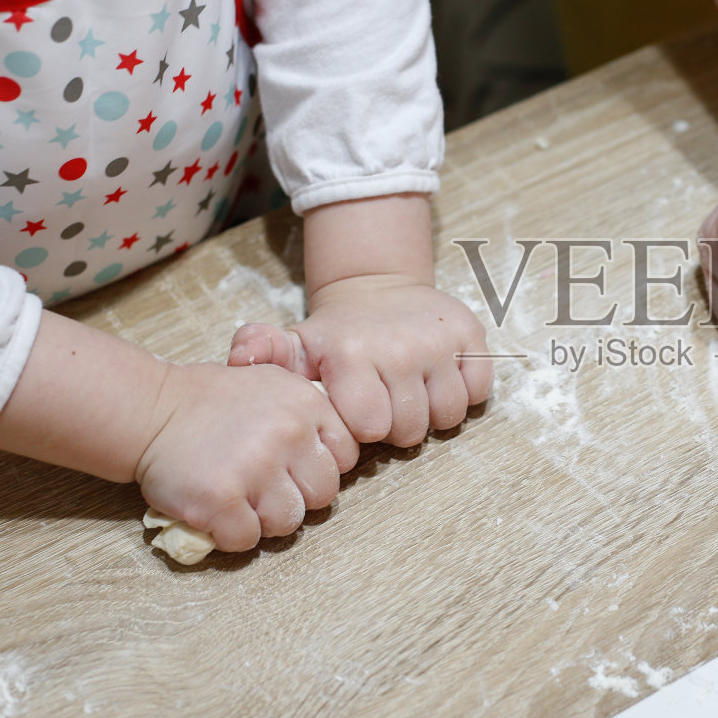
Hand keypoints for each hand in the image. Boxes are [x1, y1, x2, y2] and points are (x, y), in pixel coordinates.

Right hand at [136, 362, 356, 552]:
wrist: (151, 411)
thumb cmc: (212, 402)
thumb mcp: (273, 386)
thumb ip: (308, 415)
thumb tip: (335, 455)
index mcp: (306, 404)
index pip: (346, 455)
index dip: (318, 467)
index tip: (292, 466)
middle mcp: (289, 434)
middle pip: (323, 494)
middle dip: (295, 497)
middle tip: (262, 486)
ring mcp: (256, 468)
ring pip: (288, 522)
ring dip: (263, 519)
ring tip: (238, 497)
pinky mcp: (221, 500)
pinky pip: (247, 539)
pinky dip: (230, 533)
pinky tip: (215, 510)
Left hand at [228, 274, 492, 448]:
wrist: (379, 288)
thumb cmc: (336, 335)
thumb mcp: (296, 346)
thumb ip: (263, 354)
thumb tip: (237, 356)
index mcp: (352, 355)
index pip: (371, 428)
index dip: (366, 428)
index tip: (358, 412)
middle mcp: (398, 347)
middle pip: (411, 429)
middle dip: (399, 426)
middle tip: (386, 404)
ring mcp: (438, 341)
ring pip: (448, 414)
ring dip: (432, 413)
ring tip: (411, 394)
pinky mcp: (471, 335)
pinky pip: (479, 391)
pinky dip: (465, 392)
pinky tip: (439, 380)